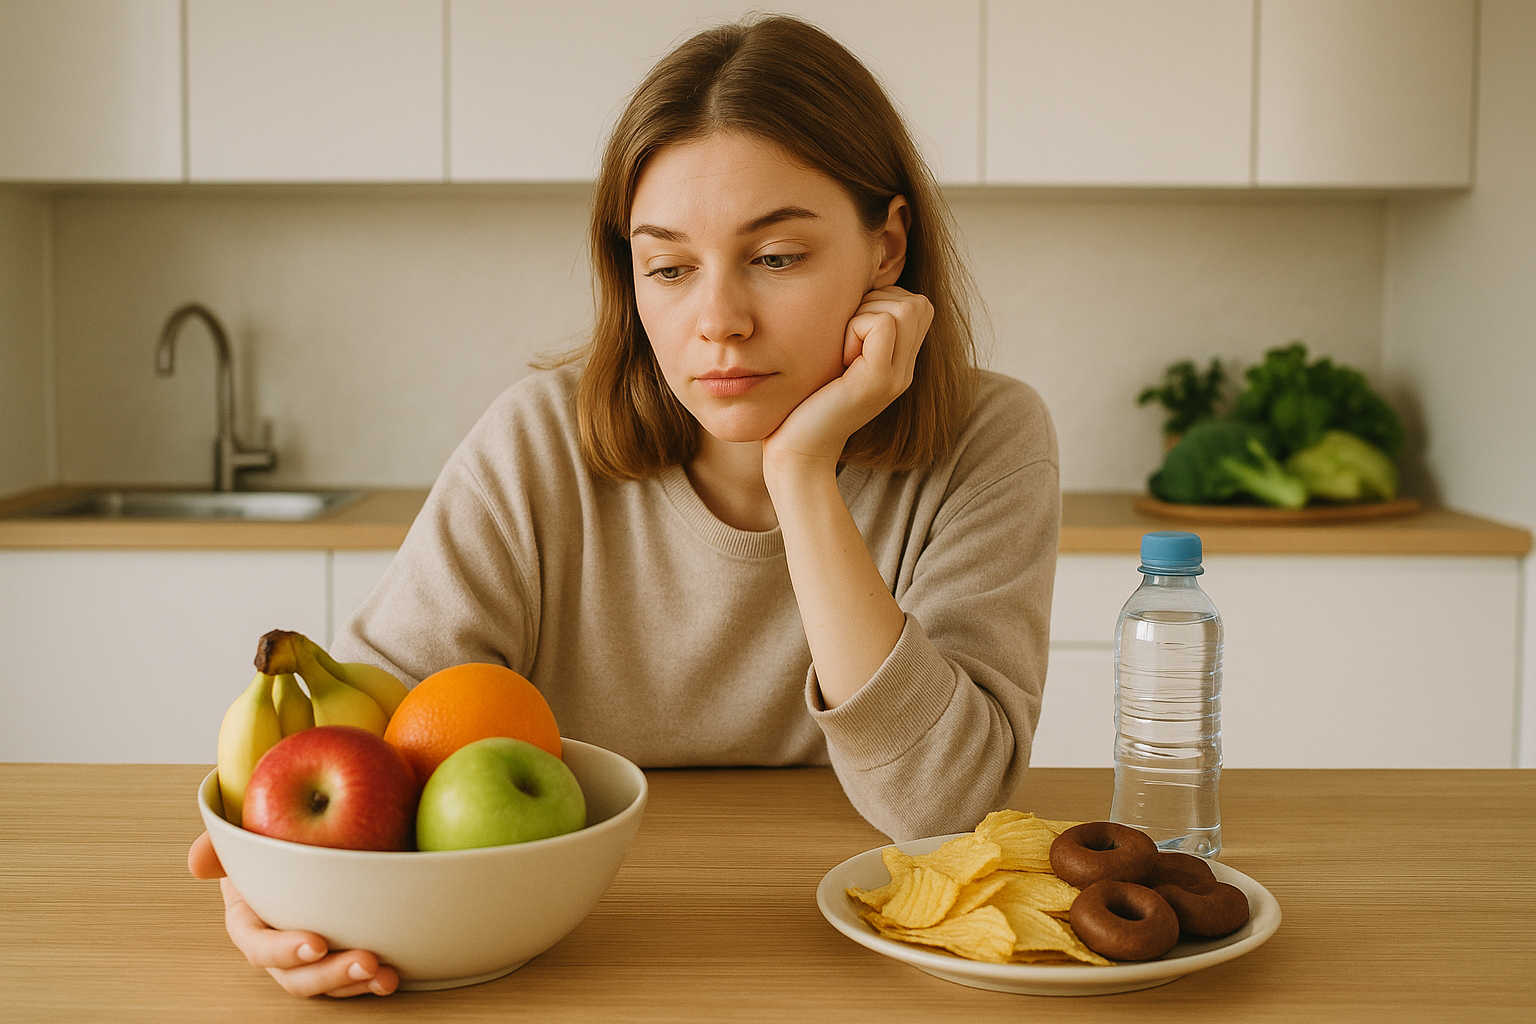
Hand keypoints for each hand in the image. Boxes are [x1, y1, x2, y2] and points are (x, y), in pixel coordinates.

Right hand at [188, 831, 397, 997]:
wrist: (328, 807)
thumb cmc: (280, 817)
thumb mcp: (250, 820)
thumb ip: (225, 837)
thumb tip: (198, 862)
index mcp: (252, 911)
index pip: (257, 941)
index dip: (282, 949)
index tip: (317, 942)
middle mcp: (281, 934)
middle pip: (295, 974)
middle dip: (327, 974)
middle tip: (365, 962)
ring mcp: (315, 943)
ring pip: (326, 979)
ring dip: (352, 983)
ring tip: (384, 976)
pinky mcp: (346, 942)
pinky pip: (354, 972)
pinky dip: (373, 978)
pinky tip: (395, 974)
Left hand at [763, 286, 933, 468]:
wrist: (797, 449)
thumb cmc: (804, 401)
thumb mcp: (836, 358)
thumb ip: (855, 330)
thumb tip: (854, 287)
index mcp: (898, 364)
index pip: (917, 304)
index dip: (882, 303)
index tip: (850, 336)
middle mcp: (905, 371)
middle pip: (916, 302)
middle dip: (876, 305)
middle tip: (846, 342)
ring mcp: (897, 377)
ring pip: (903, 307)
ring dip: (864, 317)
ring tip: (843, 353)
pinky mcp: (879, 381)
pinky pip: (881, 324)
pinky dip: (855, 330)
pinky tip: (840, 361)